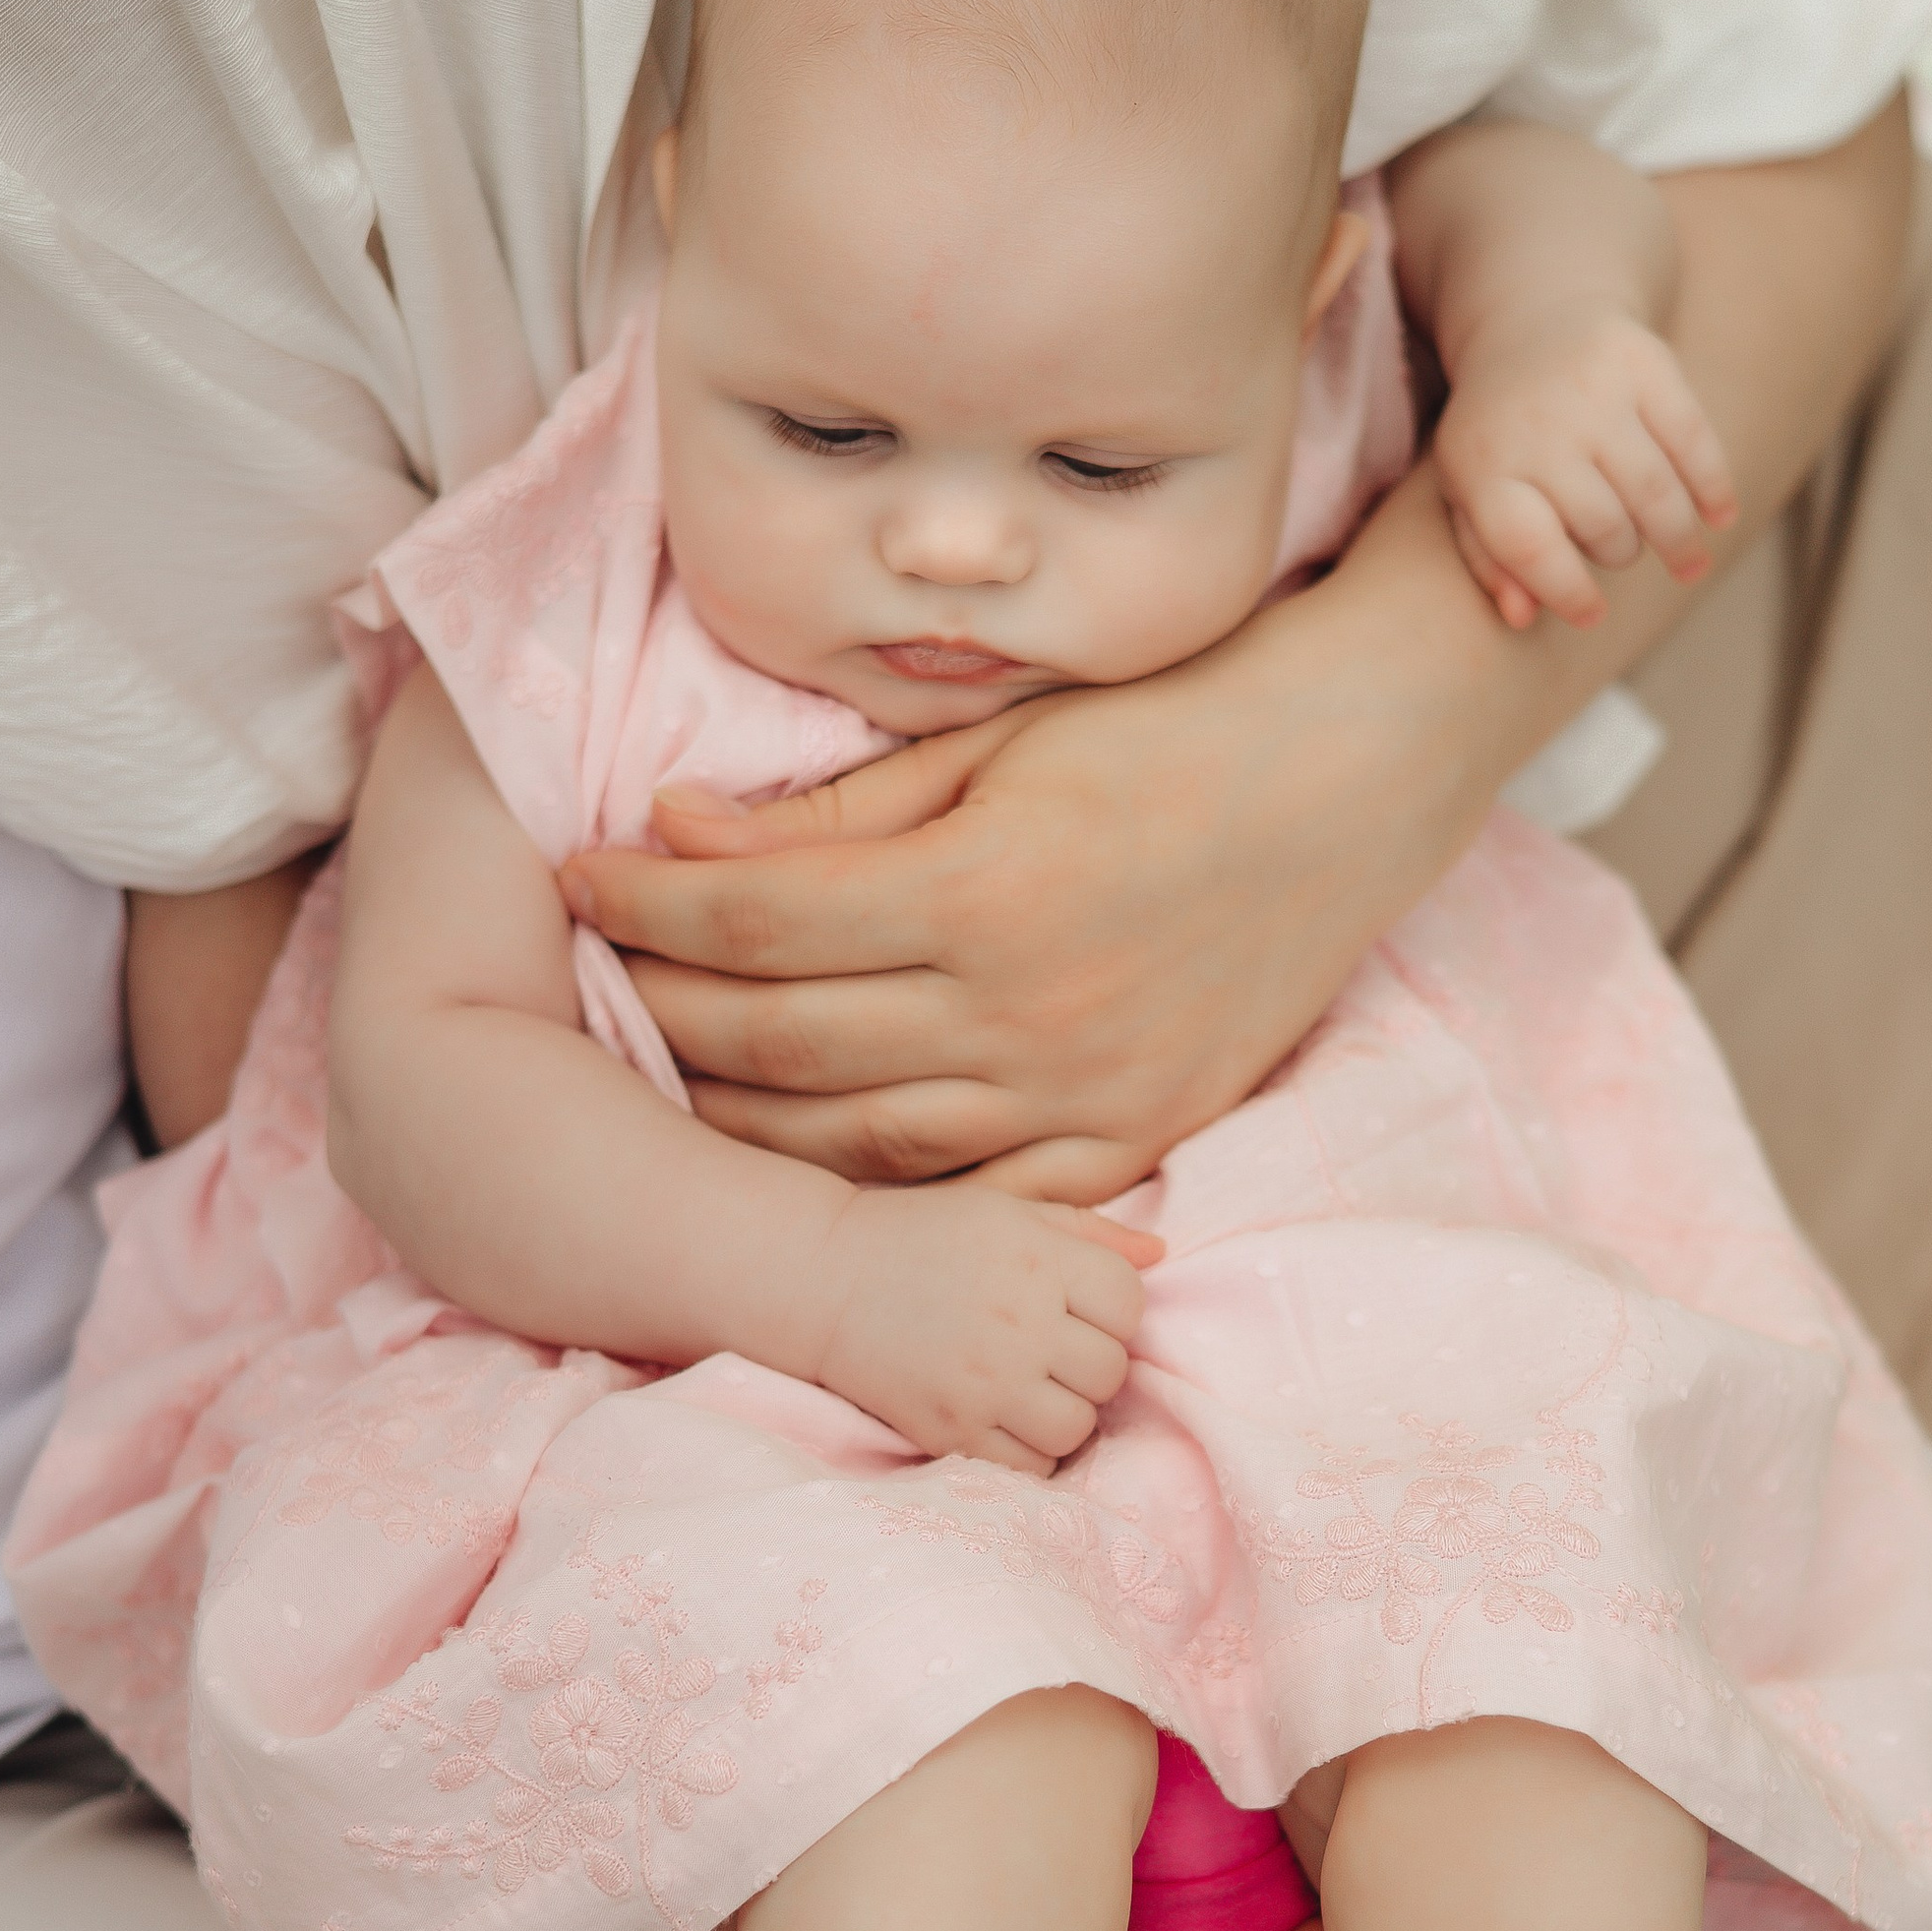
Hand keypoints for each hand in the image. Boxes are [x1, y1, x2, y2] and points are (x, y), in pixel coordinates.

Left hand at [557, 466, 1557, 1201]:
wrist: (1357, 782)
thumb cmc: (1174, 727)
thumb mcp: (999, 736)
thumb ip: (836, 805)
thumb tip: (674, 830)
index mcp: (982, 891)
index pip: (755, 921)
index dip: (641, 901)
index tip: (574, 873)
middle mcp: (1024, 1015)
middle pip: (780, 1045)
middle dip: (660, 1007)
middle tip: (590, 974)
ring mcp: (1079, 1099)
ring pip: (853, 1148)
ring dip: (736, 1117)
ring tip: (665, 1069)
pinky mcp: (1127, 1143)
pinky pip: (969, 1203)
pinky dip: (871, 1192)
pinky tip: (799, 1160)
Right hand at [806, 1179, 1159, 1474]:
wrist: (822, 1278)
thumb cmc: (921, 1236)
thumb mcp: (1007, 1211)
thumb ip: (1088, 1230)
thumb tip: (1160, 1253)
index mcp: (1040, 1258)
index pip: (1131, 1303)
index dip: (1113, 1310)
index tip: (1076, 1308)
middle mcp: (1020, 1320)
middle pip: (1111, 1371)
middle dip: (1089, 1365)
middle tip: (1048, 1352)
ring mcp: (986, 1381)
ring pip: (1078, 1426)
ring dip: (1063, 1413)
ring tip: (1028, 1390)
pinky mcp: (952, 1429)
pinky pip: (1031, 1466)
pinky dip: (1029, 1452)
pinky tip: (1003, 1421)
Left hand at [1435, 303, 1737, 631]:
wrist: (1533, 320)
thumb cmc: (1501, 433)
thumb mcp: (1471, 491)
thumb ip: (1490, 557)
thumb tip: (1520, 617)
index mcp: (1484, 464)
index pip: (1530, 548)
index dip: (1567, 592)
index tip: (1592, 616)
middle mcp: (1537, 425)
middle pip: (1602, 524)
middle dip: (1618, 551)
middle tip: (1621, 552)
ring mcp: (1594, 391)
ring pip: (1653, 493)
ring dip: (1675, 538)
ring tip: (1686, 563)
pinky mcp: (1644, 362)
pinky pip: (1693, 442)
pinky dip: (1714, 487)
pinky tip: (1720, 518)